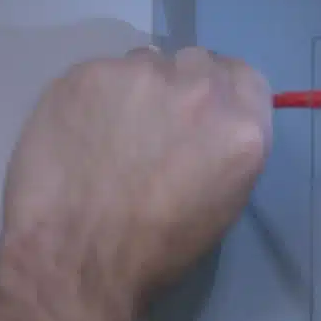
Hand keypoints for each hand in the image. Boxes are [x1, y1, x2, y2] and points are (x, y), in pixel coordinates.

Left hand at [0, 46, 272, 308]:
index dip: (220, 96)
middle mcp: (198, 87)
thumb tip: (204, 130)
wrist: (76, 258)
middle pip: (196, 62)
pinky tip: (78, 137)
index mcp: (241, 127)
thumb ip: (224, 149)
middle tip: (153, 130)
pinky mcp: (88, 72)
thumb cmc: (156, 251)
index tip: (198, 120)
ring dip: (135, 91)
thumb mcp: (222, 204)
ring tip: (109, 137)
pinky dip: (92, 100)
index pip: (244, 79)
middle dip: (179, 88)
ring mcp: (140, 73)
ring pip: (144, 64)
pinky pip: (99, 74)